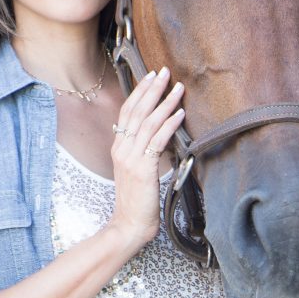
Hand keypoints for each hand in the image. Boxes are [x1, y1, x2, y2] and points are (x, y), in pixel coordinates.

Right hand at [109, 67, 184, 248]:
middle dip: (151, 89)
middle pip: (136, 111)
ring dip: (164, 103)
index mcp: (119, 147)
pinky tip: (179, 114)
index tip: (151, 77)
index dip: (139, 93)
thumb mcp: (138, 171)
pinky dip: (169, 125)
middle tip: (164, 72)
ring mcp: (130, 158)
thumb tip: (162, 135)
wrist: (129, 225)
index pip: (127, 112)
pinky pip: (157, 141)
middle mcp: (122, 149)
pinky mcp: (143, 169)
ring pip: (147, 122)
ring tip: (177, 88)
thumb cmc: (137, 201)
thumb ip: (144, 152)